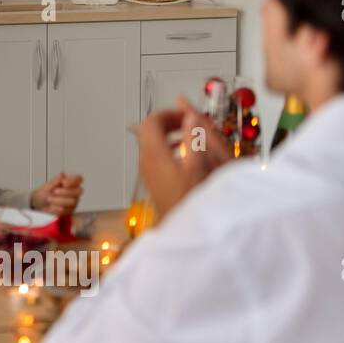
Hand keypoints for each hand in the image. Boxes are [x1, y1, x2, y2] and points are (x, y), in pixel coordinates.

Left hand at [30, 173, 82, 216]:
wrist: (38, 204)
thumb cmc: (44, 193)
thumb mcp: (47, 185)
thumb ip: (55, 181)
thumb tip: (62, 175)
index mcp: (70, 183)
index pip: (79, 179)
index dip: (73, 181)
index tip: (64, 183)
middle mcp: (74, 192)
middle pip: (78, 191)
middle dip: (65, 192)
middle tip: (54, 191)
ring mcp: (73, 202)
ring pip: (72, 202)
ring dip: (58, 200)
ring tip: (49, 199)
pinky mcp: (69, 211)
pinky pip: (66, 210)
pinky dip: (55, 208)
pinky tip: (51, 206)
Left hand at [137, 97, 230, 216]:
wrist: (183, 229)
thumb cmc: (191, 199)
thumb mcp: (197, 165)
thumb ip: (193, 137)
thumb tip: (189, 116)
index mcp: (154, 153)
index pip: (151, 121)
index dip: (169, 114)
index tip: (185, 115)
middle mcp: (146, 161)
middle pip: (148, 130)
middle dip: (168, 122)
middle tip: (187, 122)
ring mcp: (147, 171)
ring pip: (151, 143)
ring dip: (168, 135)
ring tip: (189, 136)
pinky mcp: (152, 180)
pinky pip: (155, 156)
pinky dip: (168, 148)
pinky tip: (185, 155)